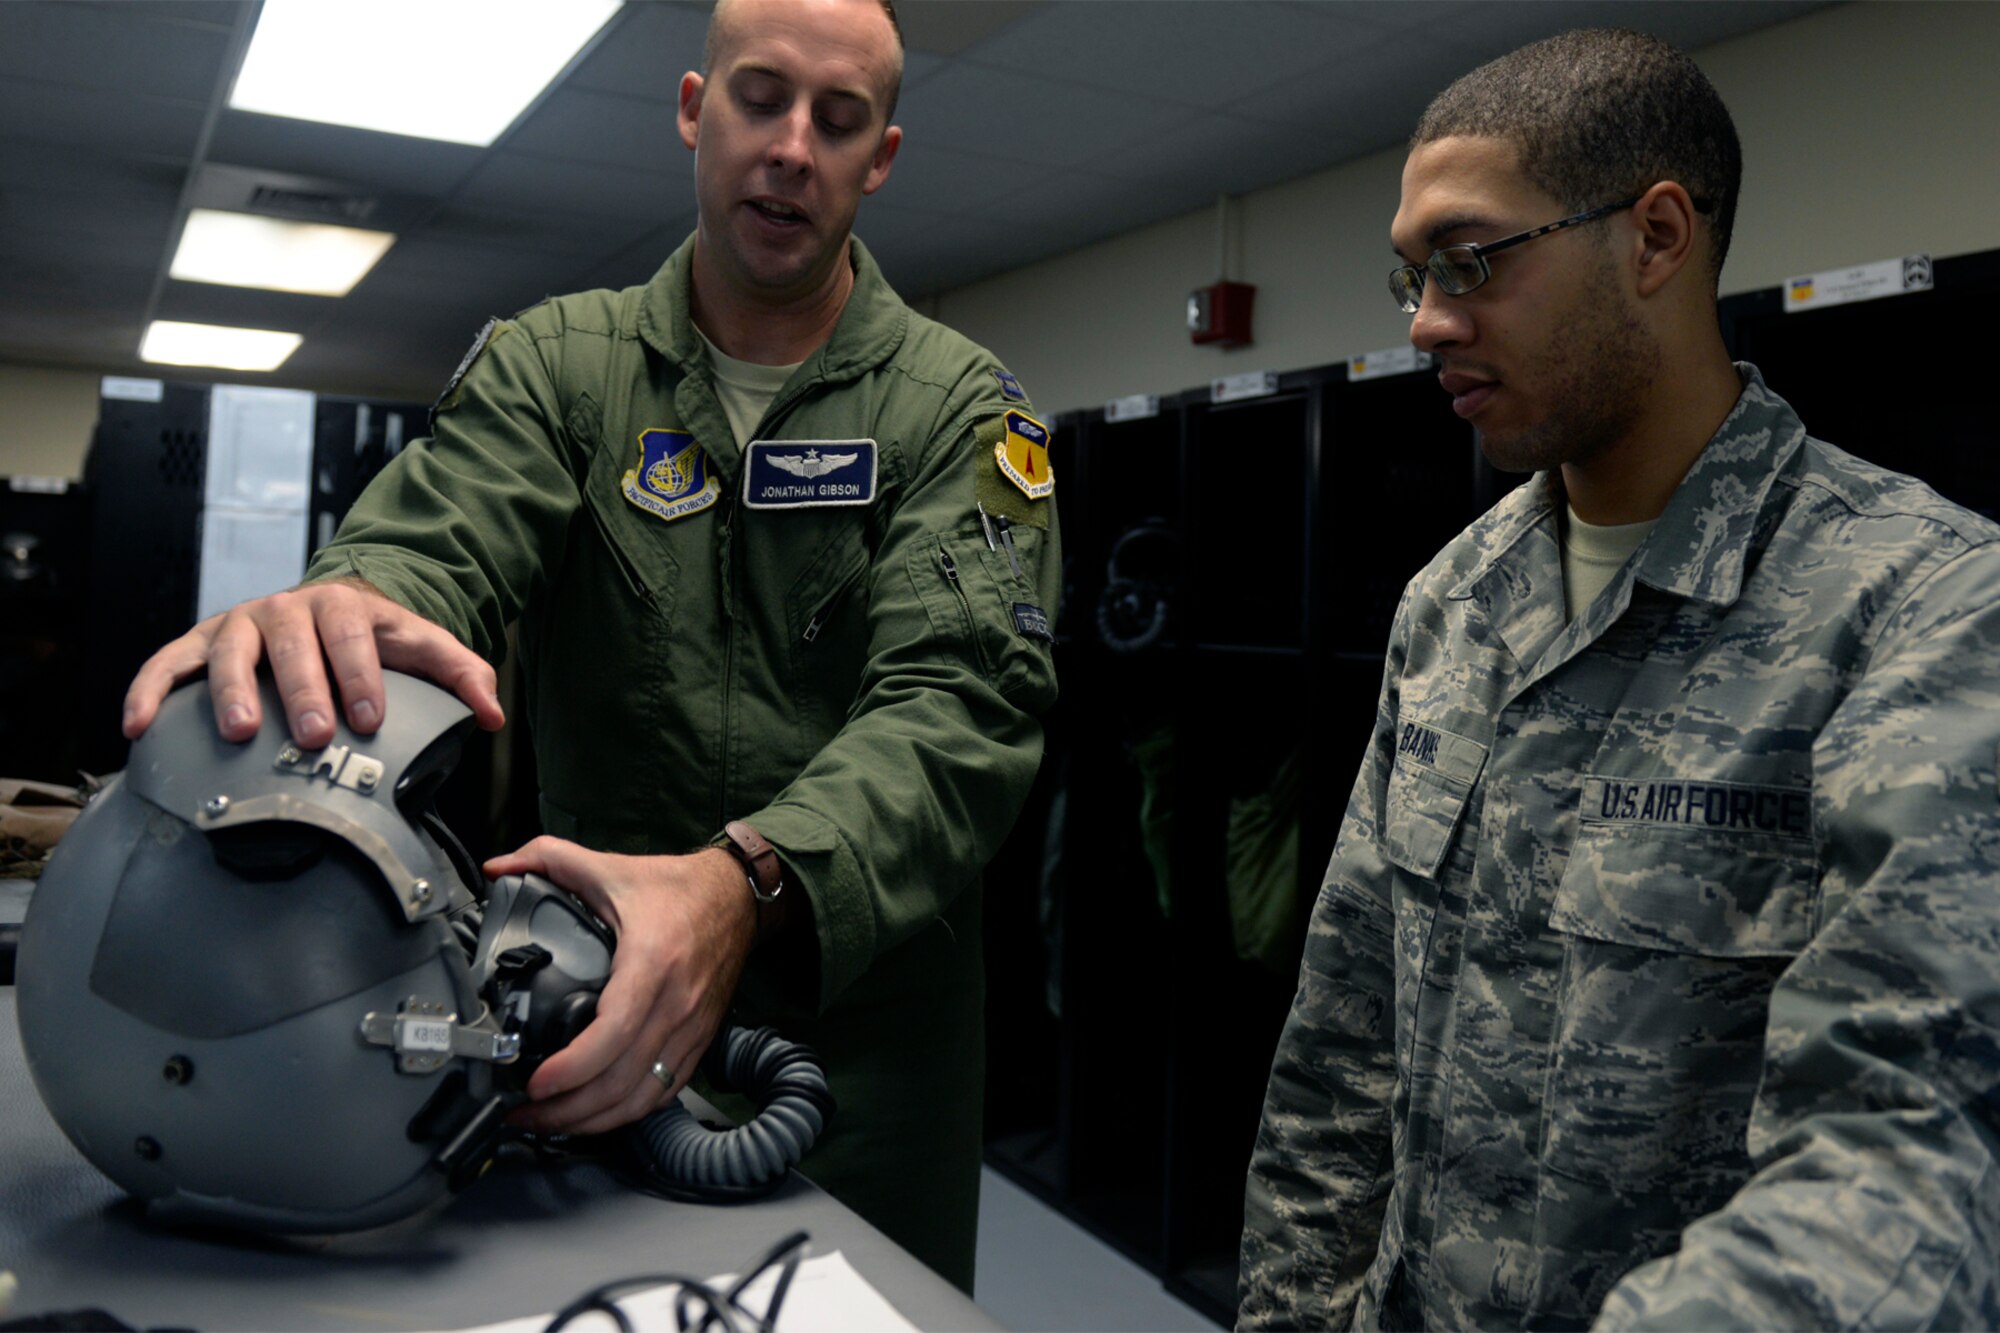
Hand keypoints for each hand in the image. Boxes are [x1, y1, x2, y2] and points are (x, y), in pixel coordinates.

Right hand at [121, 576, 503, 747]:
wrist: (330, 610)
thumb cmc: (376, 639)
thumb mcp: (424, 648)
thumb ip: (463, 676)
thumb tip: (493, 714)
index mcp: (343, 607)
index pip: (351, 636)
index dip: (360, 675)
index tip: (369, 718)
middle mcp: (286, 610)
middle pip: (291, 645)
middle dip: (302, 689)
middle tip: (310, 734)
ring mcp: (240, 624)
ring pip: (229, 652)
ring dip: (231, 692)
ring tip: (239, 732)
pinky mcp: (202, 643)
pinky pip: (168, 663)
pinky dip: (149, 689)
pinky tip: (138, 726)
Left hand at [485, 836, 757, 1135]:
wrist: (738, 897)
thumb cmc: (678, 889)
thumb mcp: (611, 866)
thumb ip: (549, 858)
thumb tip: (498, 865)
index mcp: (652, 963)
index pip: (614, 1032)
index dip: (572, 1068)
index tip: (535, 1082)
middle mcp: (677, 1004)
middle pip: (622, 1081)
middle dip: (568, 1110)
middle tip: (524, 1112)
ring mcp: (691, 1028)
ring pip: (642, 1097)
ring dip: (593, 1121)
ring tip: (550, 1121)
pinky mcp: (699, 1041)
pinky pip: (663, 1092)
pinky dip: (626, 1113)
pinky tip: (595, 1115)